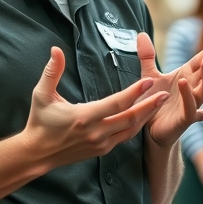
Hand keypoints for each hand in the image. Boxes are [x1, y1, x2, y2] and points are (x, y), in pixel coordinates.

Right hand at [21, 47, 169, 168]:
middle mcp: (97, 133)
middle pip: (130, 118)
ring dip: (147, 116)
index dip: (134, 92)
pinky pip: (125, 136)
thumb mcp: (42, 95)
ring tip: (161, 102)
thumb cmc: (39, 122)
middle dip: (150, 105)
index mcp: (84, 117)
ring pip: (131, 129)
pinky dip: (137, 125)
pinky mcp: (102, 150)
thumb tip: (55, 49)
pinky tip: (145, 115)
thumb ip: (51, 71)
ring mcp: (101, 144)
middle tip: (165, 93)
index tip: (149, 80)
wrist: (37, 154)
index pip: (116, 104)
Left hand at [136, 33, 202, 146]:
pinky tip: (184, 84)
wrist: (148, 129)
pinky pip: (191, 109)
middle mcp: (192, 90)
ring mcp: (190, 105)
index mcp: (187, 77)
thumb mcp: (149, 76)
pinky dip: (188, 96)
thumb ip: (147, 56)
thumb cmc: (153, 101)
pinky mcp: (184, 120)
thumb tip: (141, 33)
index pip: (202, 61)